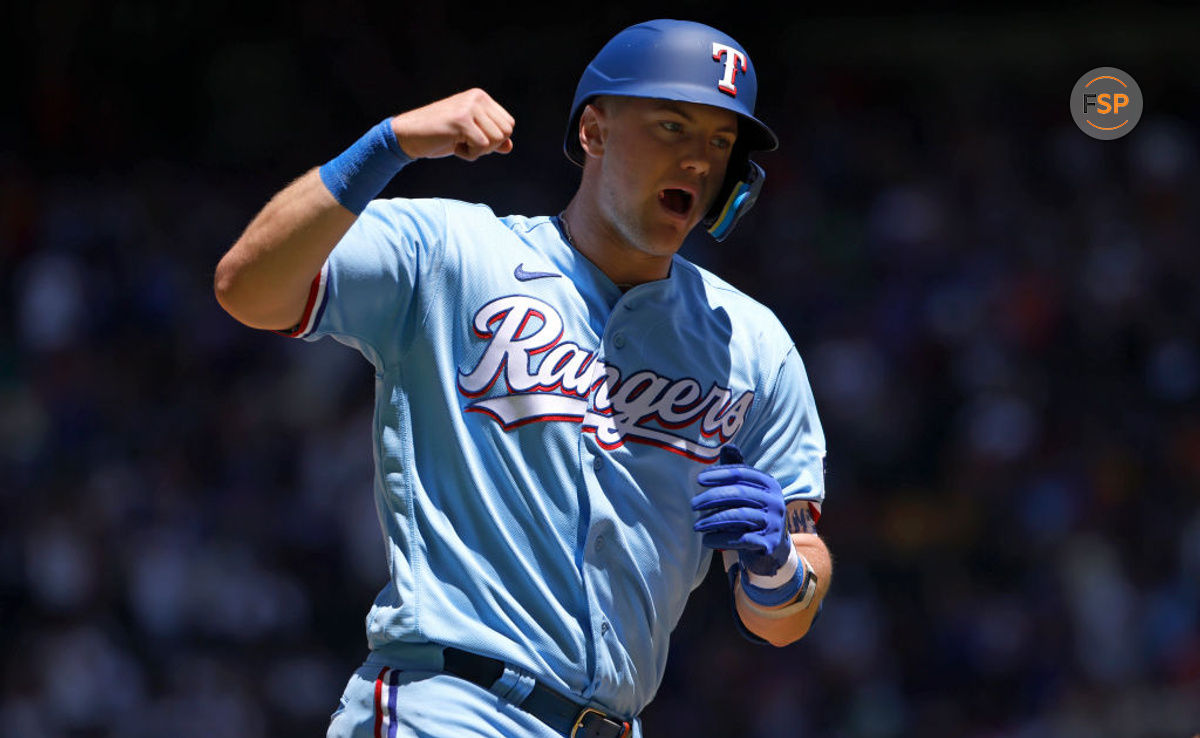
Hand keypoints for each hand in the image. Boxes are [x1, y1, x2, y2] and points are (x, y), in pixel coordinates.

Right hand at [390, 88, 514, 160]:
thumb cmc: (438, 136)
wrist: (408, 135)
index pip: (508, 123)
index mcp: (480, 97)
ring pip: (496, 140)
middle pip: (506, 132)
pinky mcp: (461, 121)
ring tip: (459, 143)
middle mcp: (477, 98)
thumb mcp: (468, 136)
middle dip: (489, 146)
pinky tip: (454, 147)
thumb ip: (489, 139)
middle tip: (467, 144)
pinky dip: (469, 155)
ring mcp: (469, 107)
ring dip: (478, 151)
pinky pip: (482, 146)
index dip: (495, 140)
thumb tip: (509, 147)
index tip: (473, 139)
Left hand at [693, 444, 790, 576]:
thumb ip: (737, 470)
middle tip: (693, 504)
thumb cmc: (754, 512)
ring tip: (697, 525)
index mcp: (769, 484)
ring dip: (713, 520)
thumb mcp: (749, 490)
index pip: (741, 473)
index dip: (719, 474)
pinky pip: (741, 539)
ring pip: (739, 516)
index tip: (699, 479)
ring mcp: (774, 522)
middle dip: (712, 497)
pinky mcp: (769, 543)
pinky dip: (721, 539)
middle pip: (739, 493)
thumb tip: (727, 445)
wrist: (773, 547)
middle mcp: (775, 501)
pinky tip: (707, 540)